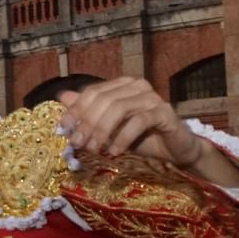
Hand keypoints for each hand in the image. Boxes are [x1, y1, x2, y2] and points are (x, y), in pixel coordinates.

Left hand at [58, 77, 238, 185]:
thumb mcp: (110, 128)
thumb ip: (89, 112)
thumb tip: (62, 97)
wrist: (175, 150)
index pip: (93, 92)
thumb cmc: (142, 138)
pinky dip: (123, 138)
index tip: (63, 130)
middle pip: (104, 99)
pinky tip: (114, 152)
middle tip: (77, 143)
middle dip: (87, 122)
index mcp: (122, 85)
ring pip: (119, 108)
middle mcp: (137, 86)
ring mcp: (152, 97)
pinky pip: (138, 121)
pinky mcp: (163, 112)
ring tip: (94, 149)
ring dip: (102, 130)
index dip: (76, 110)